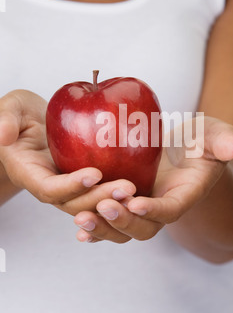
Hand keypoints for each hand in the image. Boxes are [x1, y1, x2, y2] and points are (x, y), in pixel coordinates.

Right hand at [0, 90, 135, 213]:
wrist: (33, 123)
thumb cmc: (20, 114)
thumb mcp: (10, 108)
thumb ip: (5, 120)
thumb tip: (2, 135)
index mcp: (29, 173)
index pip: (50, 188)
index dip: (71, 185)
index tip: (94, 172)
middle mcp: (50, 186)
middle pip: (75, 203)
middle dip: (100, 199)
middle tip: (126, 188)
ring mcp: (68, 186)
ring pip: (90, 203)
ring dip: (112, 201)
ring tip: (135, 191)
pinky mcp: (83, 181)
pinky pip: (99, 192)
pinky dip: (116, 194)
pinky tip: (139, 185)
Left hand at [74, 116, 232, 242]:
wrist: (184, 152)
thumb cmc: (200, 142)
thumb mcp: (215, 135)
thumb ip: (224, 141)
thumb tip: (232, 147)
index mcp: (185, 195)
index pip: (171, 210)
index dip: (155, 210)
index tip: (136, 203)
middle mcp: (163, 208)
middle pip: (144, 228)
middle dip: (123, 222)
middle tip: (102, 207)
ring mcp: (143, 209)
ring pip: (123, 231)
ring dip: (103, 228)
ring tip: (80, 218)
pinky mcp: (126, 205)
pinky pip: (111, 224)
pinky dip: (96, 231)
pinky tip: (79, 232)